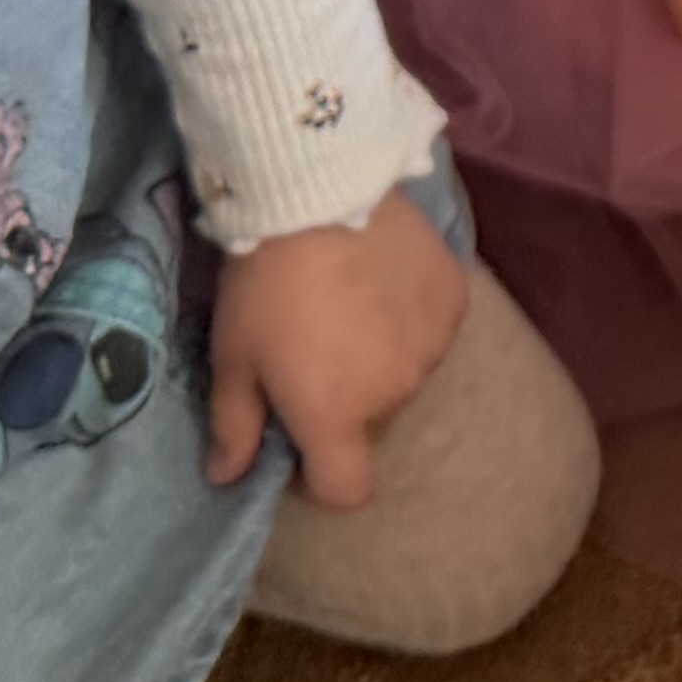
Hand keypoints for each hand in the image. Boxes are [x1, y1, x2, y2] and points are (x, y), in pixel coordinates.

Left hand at [202, 189, 468, 501]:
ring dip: (381, 354)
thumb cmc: (264, 285)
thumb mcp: (232, 357)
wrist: (319, 193)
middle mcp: (394, 395)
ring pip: (405, 370)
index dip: (322, 478)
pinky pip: (431, 325)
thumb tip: (226, 478)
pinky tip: (383, 276)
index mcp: (336, 417)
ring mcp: (433, 346)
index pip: (348, 489)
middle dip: (346, 397)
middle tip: (315, 345)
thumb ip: (235, 425)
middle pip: (372, 419)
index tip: (301, 441)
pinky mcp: (455, 298)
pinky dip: (410, 314)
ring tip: (351, 302)